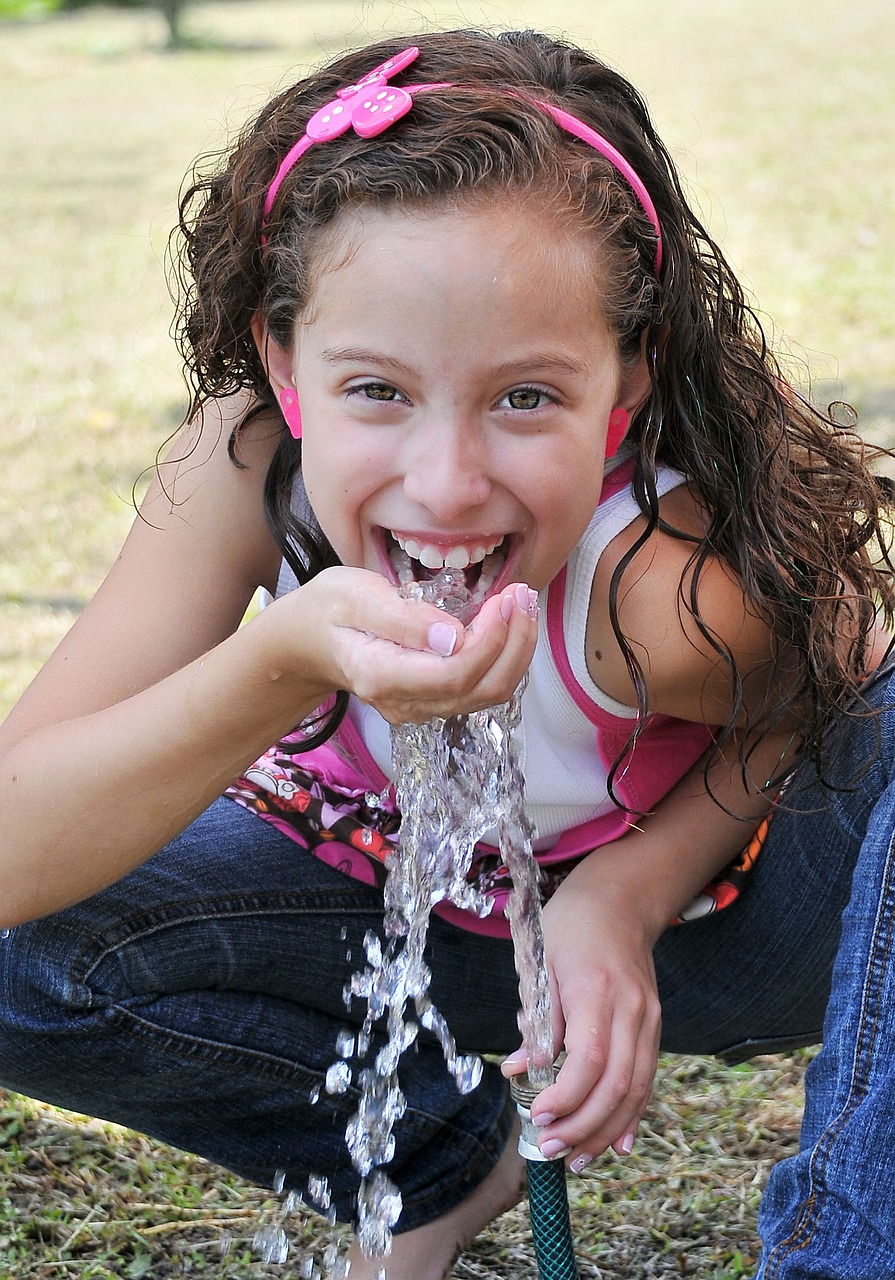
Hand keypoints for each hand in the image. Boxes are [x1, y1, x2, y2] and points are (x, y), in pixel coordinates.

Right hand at [280, 567, 539, 722]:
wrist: (309, 642)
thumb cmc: (329, 610)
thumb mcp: (353, 594)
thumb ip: (402, 617)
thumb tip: (453, 636)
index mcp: (382, 675)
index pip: (456, 673)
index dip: (491, 639)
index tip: (503, 598)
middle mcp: (406, 702)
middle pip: (483, 688)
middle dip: (514, 642)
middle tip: (523, 594)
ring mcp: (422, 707)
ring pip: (489, 693)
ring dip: (516, 649)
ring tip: (521, 602)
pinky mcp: (435, 700)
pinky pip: (483, 687)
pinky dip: (505, 656)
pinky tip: (507, 622)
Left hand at [501, 870, 661, 1168]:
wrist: (619, 901)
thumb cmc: (570, 927)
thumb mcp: (540, 963)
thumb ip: (536, 1019)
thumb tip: (519, 1070)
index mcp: (597, 990)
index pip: (589, 1059)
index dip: (566, 1096)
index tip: (537, 1115)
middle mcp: (631, 1009)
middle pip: (617, 1084)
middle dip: (583, 1125)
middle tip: (549, 1147)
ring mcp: (649, 1019)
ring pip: (636, 1089)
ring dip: (605, 1131)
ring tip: (575, 1158)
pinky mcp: (654, 1026)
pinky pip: (646, 1079)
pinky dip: (631, 1115)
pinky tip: (614, 1143)